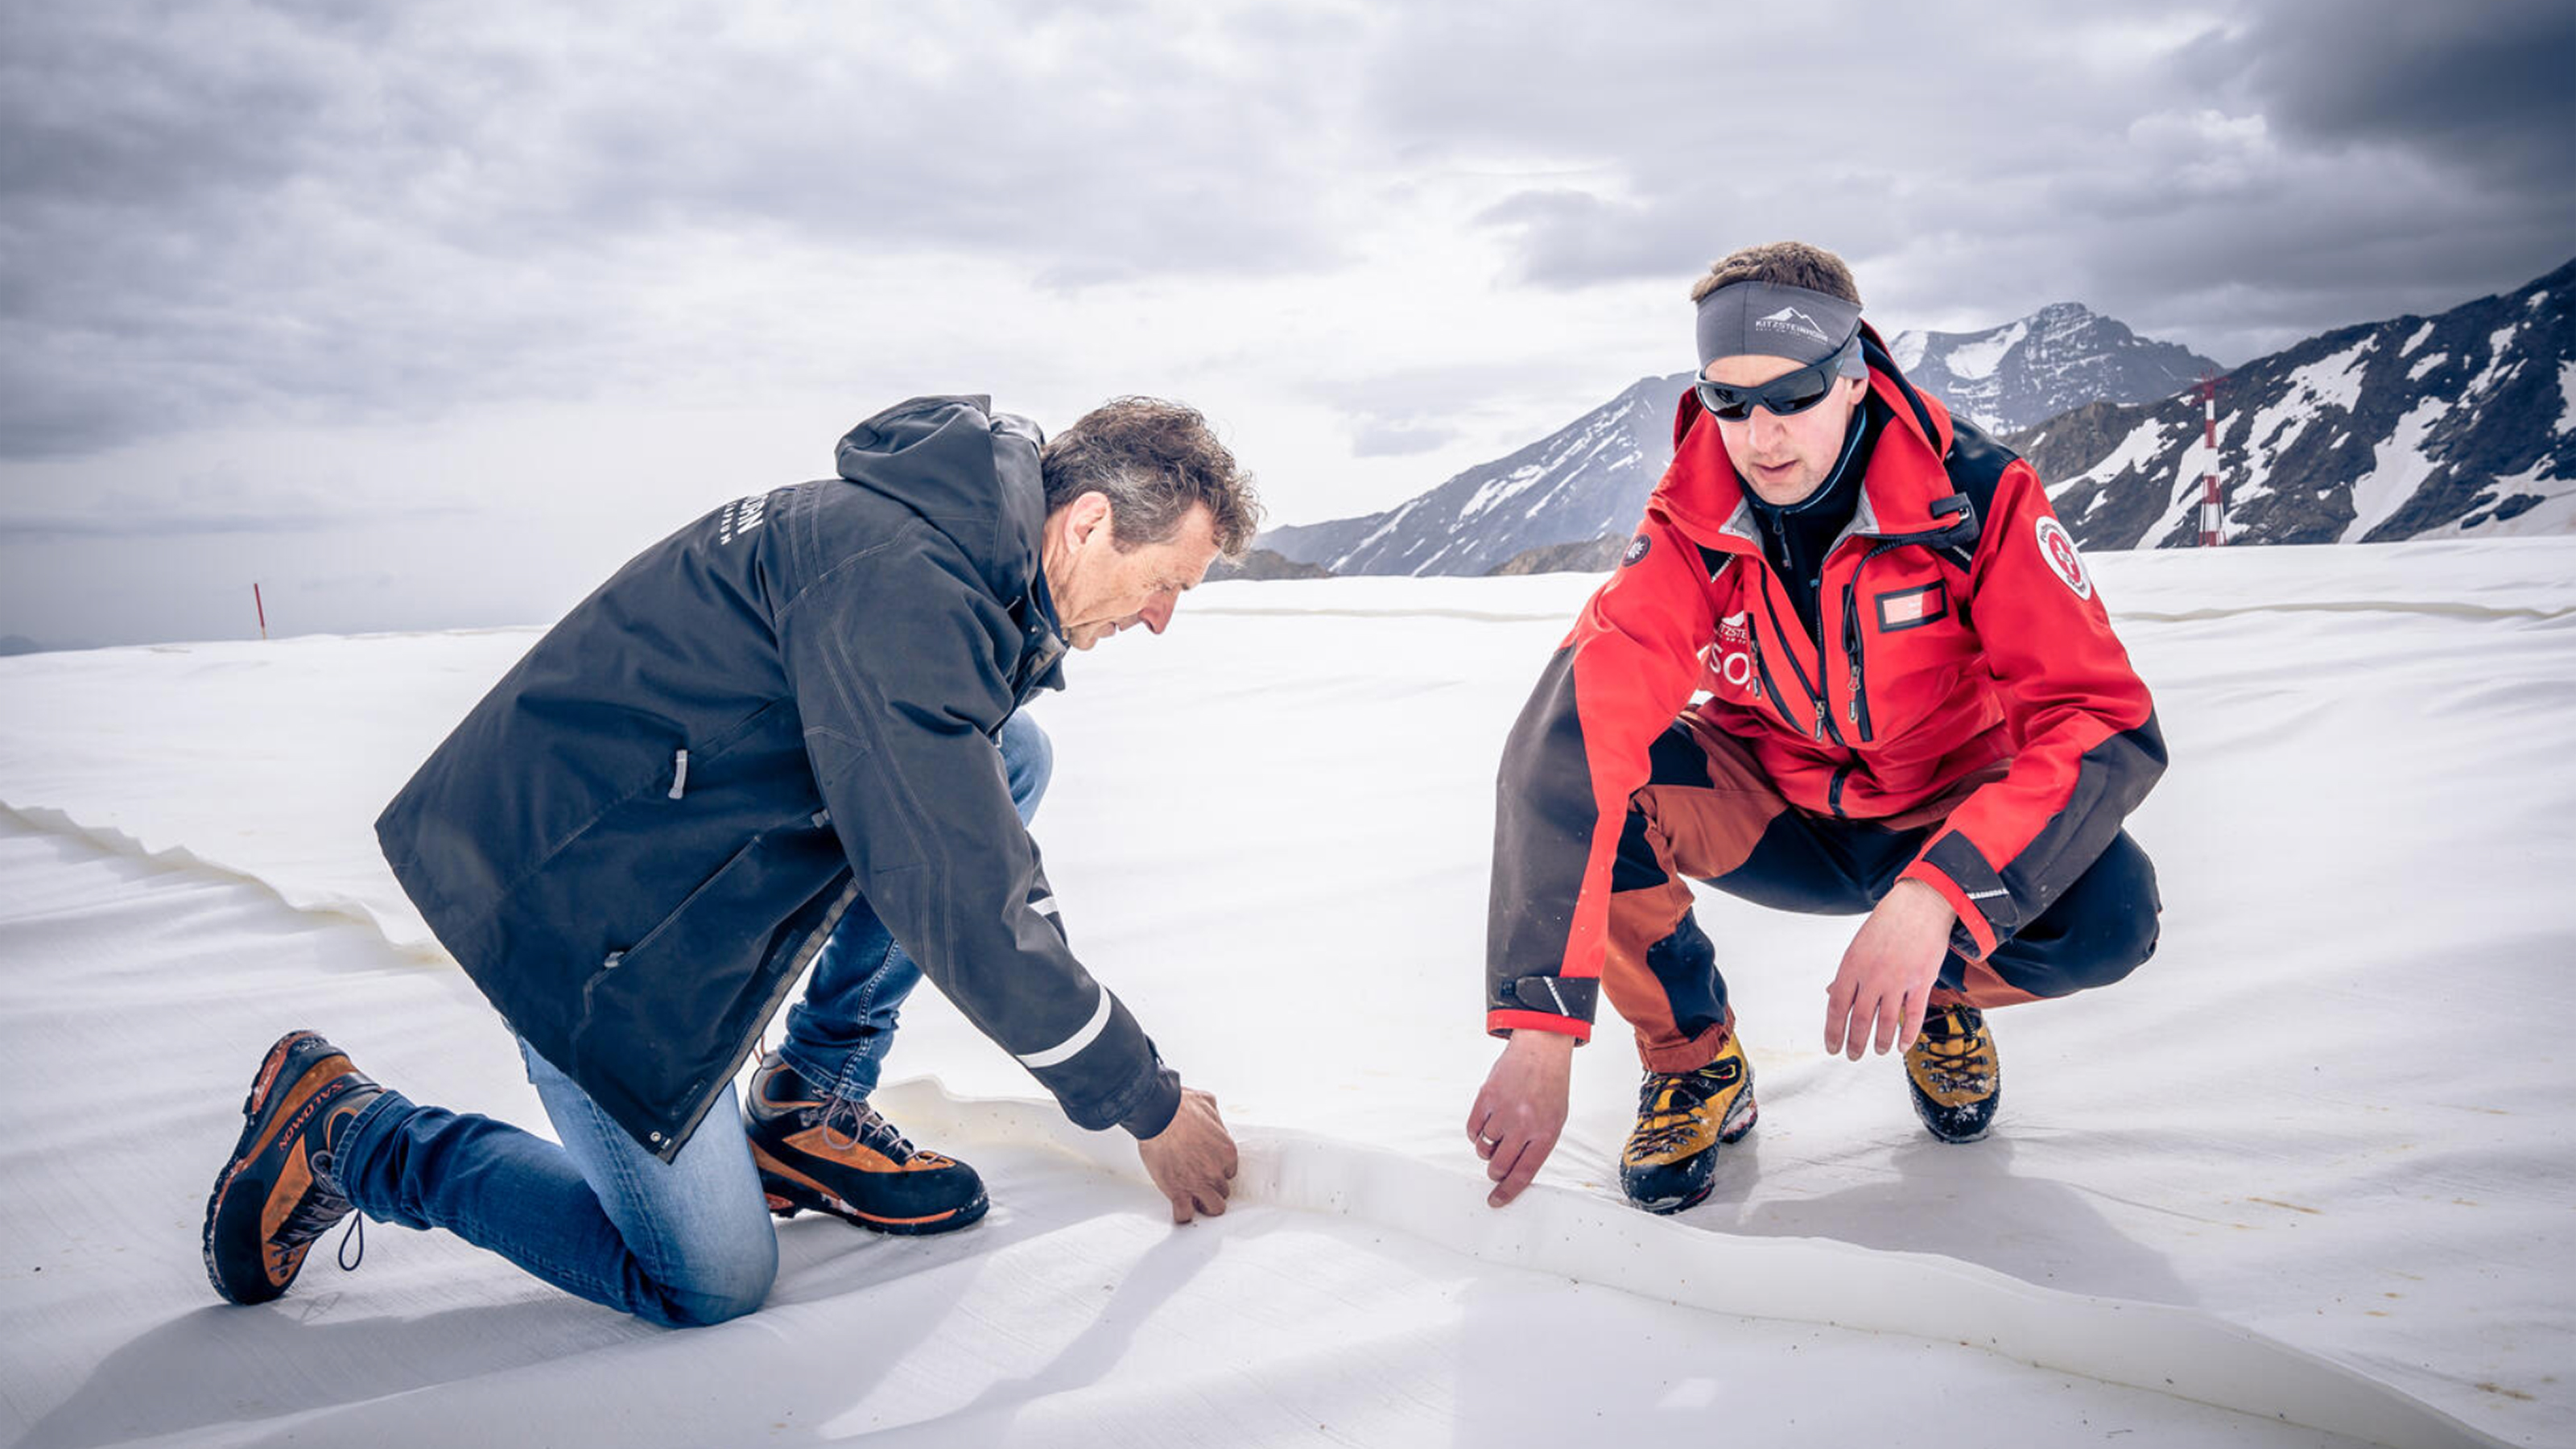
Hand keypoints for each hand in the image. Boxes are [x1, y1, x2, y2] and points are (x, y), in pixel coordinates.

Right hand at [1136, 1087, 1237, 1222]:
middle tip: (1197, 1180)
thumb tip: (1211, 1116)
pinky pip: (1185, 1215)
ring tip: (1192, 1198)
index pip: (1229, 1171)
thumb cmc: (1179, 1106)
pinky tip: (1178, 1206)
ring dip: (1203, 1204)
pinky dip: (1182, 1214)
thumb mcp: (1207, 1102)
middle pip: (1223, 1190)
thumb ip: (1214, 1115)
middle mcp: (1216, 1170)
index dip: (1217, 1169)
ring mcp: (1198, 1183)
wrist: (1158, 1114)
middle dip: (1211, 1186)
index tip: (1206, 1166)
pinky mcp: (1178, 1192)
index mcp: (1227, 1151)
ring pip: (1213, 1207)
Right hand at [1465, 1029, 1574, 1206]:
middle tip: (1496, 1166)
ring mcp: (1503, 1110)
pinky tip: (1485, 1124)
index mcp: (1545, 1133)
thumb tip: (1514, 1170)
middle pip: (1499, 1165)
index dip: (1507, 1192)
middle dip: (1495, 1171)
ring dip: (1486, 1147)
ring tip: (1498, 1132)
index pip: (1523, 1173)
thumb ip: (1537, 1145)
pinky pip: (1472, 1129)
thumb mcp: (1555, 1119)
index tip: (1496, 1200)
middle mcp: (1523, 1125)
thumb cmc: (1550, 1085)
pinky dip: (1475, 1132)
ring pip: (1483, 1147)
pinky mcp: (1486, 1097)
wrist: (1540, 1050)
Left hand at [1822, 878, 1955, 1059]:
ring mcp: (1898, 980)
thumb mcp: (1858, 945)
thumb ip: (1848, 973)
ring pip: (1886, 1021)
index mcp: (1852, 965)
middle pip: (1860, 1019)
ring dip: (1880, 1041)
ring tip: (1877, 1051)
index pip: (1837, 1006)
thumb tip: (1831, 993)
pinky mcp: (1921, 981)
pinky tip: (1902, 1046)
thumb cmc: (1888, 922)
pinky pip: (1913, 1015)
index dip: (1833, 1031)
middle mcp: (1873, 975)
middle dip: (1855, 1042)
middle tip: (1853, 1055)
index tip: (1832, 1047)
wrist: (1921, 904)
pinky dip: (1907, 1034)